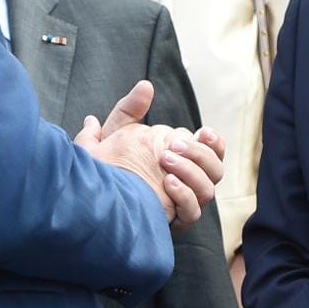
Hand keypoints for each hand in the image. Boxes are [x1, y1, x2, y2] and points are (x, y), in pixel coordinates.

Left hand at [76, 83, 225, 228]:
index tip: (202, 131)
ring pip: (207, 190)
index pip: (212, 151)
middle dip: (199, 154)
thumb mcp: (115, 135)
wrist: (92, 200)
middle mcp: (188, 183)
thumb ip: (129, 110)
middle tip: (172, 146)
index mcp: (183, 162)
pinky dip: (184, 196)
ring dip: (191, 173)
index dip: (213, 141)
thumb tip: (145, 86)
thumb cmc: (107, 166)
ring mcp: (183, 204)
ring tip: (165, 162)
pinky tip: (167, 183)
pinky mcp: (174, 222)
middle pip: (215, 170)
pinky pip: (192, 212)